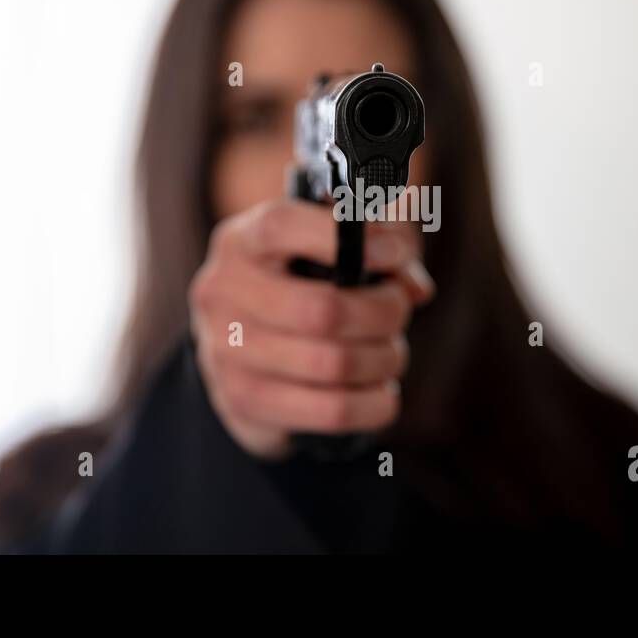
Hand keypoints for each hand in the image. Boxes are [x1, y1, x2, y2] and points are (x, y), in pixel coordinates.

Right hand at [188, 198, 433, 459]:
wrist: (239, 352)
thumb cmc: (296, 288)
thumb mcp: (325, 251)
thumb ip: (376, 249)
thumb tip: (415, 287)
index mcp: (240, 242)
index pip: (280, 226)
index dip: (341, 236)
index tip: (393, 251)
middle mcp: (222, 293)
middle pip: (323, 309)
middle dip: (383, 312)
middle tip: (399, 310)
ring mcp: (226, 352)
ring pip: (335, 364)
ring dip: (384, 359)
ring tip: (391, 352)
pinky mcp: (244, 402)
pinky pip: (333, 410)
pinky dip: (375, 403)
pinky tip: (381, 391)